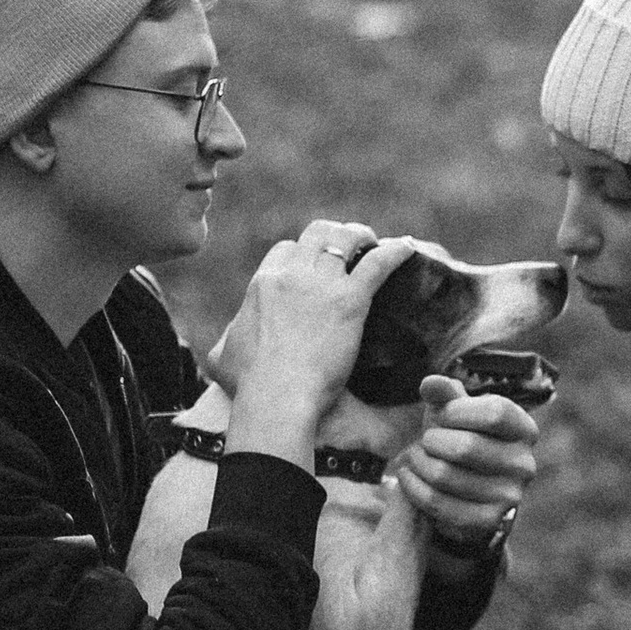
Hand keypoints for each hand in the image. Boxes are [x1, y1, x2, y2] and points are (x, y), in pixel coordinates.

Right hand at [212, 219, 416, 456]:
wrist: (277, 395)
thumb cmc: (249, 384)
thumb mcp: (222, 357)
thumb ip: (225, 342)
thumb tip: (223, 346)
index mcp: (263, 283)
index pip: (285, 250)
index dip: (301, 254)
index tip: (312, 265)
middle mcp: (292, 274)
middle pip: (317, 234)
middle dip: (333, 235)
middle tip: (349, 246)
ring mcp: (322, 284)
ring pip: (346, 239)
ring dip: (362, 237)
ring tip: (375, 243)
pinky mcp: (350, 300)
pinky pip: (378, 264)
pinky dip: (395, 251)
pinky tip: (409, 248)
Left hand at [395, 377, 541, 559]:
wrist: (466, 487)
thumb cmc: (460, 436)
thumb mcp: (455, 412)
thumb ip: (444, 394)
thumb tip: (430, 384)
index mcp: (525, 430)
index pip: (495, 413)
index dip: (459, 411)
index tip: (442, 414)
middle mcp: (525, 464)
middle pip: (466, 447)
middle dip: (433, 439)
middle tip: (426, 439)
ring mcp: (509, 496)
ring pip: (445, 476)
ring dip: (419, 462)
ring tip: (414, 456)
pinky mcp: (487, 521)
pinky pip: (438, 503)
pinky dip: (413, 487)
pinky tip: (407, 476)